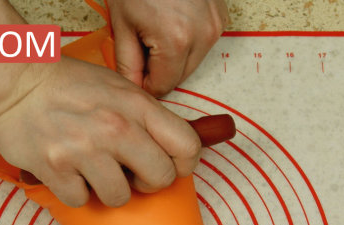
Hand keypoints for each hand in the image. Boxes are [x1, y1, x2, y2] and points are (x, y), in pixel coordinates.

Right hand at [0, 57, 200, 206]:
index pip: (187, 146)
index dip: (184, 164)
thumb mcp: (119, 88)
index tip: (171, 167)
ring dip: (108, 189)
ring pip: (120, 197)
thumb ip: (146, 116)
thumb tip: (171, 148)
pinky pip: (80, 200)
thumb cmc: (68, 84)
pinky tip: (68, 171)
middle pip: (160, 178)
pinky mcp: (56, 169)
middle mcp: (115, 128)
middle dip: (147, 181)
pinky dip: (74, 191)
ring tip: (93, 169)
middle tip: (130, 172)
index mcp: (136, 106)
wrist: (17, 81)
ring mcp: (84, 150)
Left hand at [108, 0, 227, 95]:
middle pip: (180, 77)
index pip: (163, 86)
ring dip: (174, 55)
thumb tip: (134, 86)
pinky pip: (202, 43)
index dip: (145, 83)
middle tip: (142, 44)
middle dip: (159, 69)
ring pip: (192, 61)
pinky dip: (187, 39)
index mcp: (176, 42)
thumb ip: (128, 63)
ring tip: (157, 28)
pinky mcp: (220, 18)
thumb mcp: (123, 24)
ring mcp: (215, 26)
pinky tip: (172, 20)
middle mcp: (202, 36)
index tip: (135, 71)